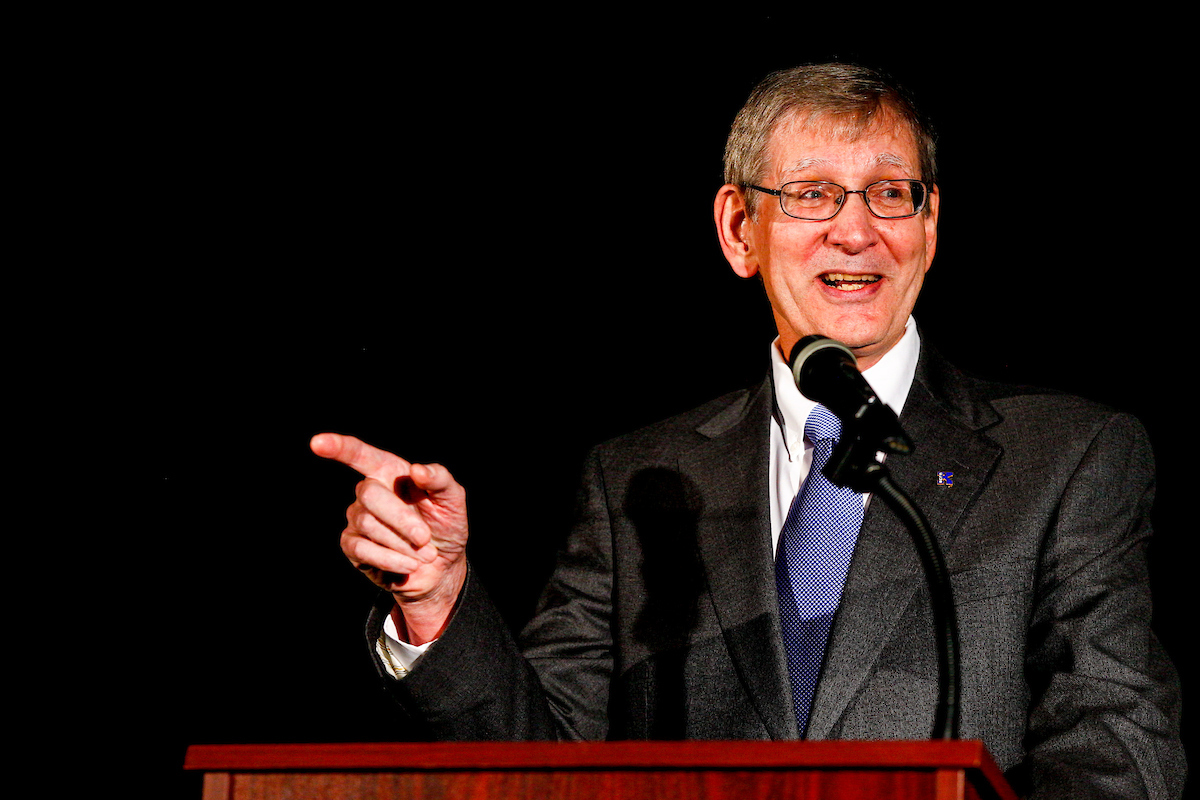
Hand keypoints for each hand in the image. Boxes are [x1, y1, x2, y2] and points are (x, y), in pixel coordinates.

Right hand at [310, 433, 467, 642]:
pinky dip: (391, 559)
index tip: (317, 442)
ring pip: (368, 524)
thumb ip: (440, 480)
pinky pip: (362, 548)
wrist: (441, 567)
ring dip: (402, 544)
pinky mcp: (351, 545)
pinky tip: (408, 565)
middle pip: (369, 494)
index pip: (359, 454)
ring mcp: (357, 518)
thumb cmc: (445, 526)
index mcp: (390, 472)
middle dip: (402, 519)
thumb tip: (417, 469)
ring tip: (422, 553)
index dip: (338, 447)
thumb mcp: (453, 500)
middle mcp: (369, 491)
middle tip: (425, 538)